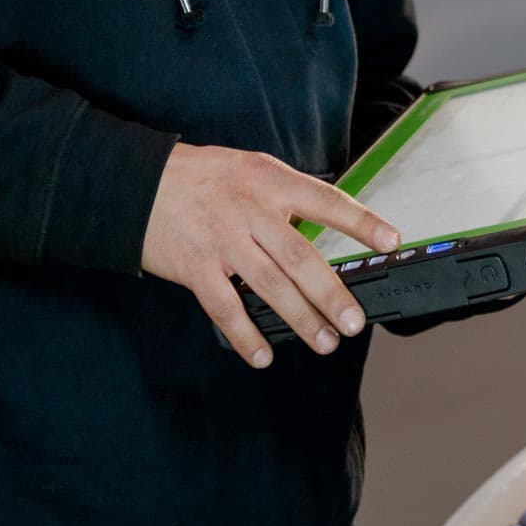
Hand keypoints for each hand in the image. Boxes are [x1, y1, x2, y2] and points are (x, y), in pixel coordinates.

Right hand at [141, 144, 400, 366]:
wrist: (133, 182)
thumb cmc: (202, 178)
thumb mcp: (250, 169)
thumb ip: (287, 197)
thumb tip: (328, 230)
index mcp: (271, 182)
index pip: (327, 201)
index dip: (362, 222)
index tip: (392, 242)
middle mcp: (250, 211)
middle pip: (300, 257)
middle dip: (331, 294)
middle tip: (354, 322)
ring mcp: (222, 241)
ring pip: (269, 286)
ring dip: (300, 319)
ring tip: (325, 342)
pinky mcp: (194, 267)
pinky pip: (224, 307)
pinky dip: (245, 335)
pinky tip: (262, 355)